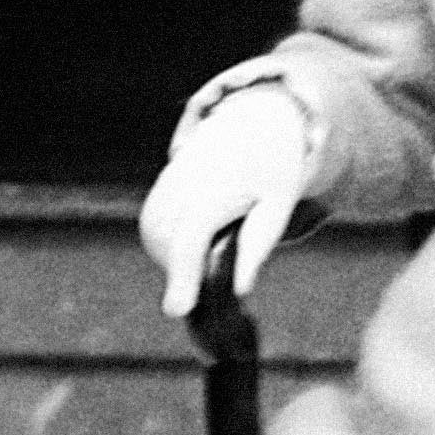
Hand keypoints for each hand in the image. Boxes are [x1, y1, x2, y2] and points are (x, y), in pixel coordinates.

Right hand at [139, 82, 312, 316]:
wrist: (250, 124)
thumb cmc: (272, 169)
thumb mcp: (280, 205)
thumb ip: (258, 246)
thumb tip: (239, 289)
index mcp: (215, 189)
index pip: (190, 240)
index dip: (183, 277)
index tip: (176, 311)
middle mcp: (180, 189)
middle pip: (174, 252)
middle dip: (195, 270)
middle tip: (228, 245)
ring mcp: (162, 192)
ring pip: (161, 248)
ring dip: (185, 258)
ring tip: (220, 228)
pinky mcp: (154, 200)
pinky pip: (156, 238)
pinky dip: (176, 246)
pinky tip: (203, 227)